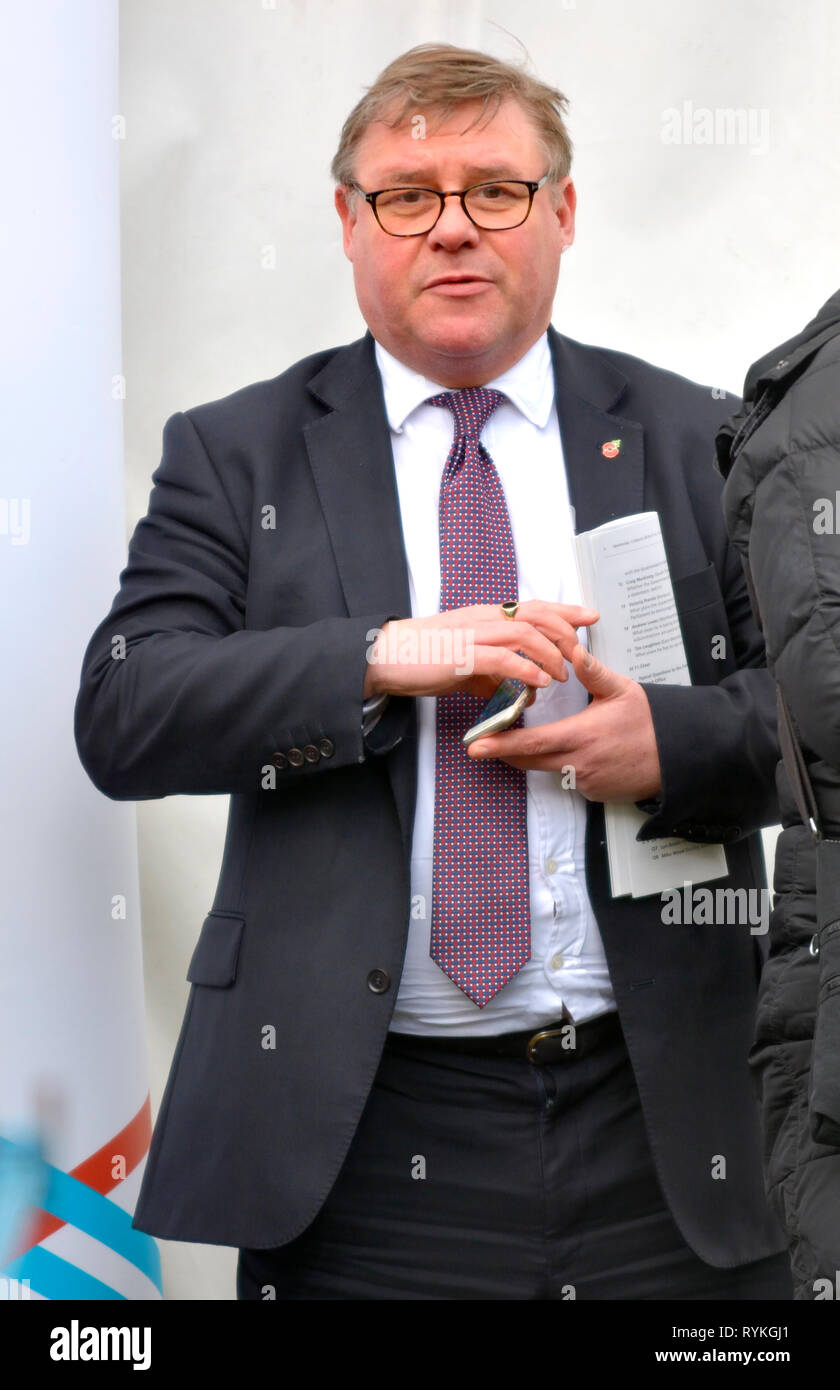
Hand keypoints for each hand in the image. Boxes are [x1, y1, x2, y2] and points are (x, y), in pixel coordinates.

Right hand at [363, 601, 598, 699]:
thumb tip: (517, 690)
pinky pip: (502, 658)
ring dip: (549, 654)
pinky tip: (538, 683)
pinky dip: (525, 669)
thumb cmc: (424, 658)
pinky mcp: (462, 655)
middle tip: (582, 651)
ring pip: (525, 634)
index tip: (590, 616)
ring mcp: (473, 634)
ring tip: (562, 674)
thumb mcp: (467, 665)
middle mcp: (484, 619)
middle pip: (536, 615)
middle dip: (566, 630)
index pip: (533, 607)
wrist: (387, 656)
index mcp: (486, 616)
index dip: (564, 610)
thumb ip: (494, 674)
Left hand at [467, 643, 661, 802]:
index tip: (476, 745)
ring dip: (541, 756)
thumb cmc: (651, 722)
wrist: (680, 757)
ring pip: (550, 769)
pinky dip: (567, 766)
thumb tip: (574, 650)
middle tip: (482, 745)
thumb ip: (593, 673)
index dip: (501, 746)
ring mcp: (586, 782)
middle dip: (505, 753)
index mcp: (581, 735)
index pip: (531, 743)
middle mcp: (578, 763)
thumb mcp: (623, 691)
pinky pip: (570, 779)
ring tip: (549, 738)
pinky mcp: (594, 793)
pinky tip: (583, 752)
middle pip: (530, 761)